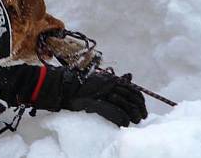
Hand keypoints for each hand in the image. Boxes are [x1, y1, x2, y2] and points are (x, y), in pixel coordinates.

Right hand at [0, 65, 147, 126]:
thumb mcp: (95, 82)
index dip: (139, 99)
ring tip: (135, 121)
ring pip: (123, 104)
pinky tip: (124, 124)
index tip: (142, 109)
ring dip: (131, 114)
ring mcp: (99, 92)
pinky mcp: (93, 101)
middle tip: (142, 117)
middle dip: (138, 108)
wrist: (58, 86)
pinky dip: (119, 118)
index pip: (131, 88)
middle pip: (130, 96)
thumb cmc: (75, 85)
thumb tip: (130, 77)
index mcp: (107, 78)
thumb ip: (112, 81)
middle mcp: (106, 83)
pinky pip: (111, 111)